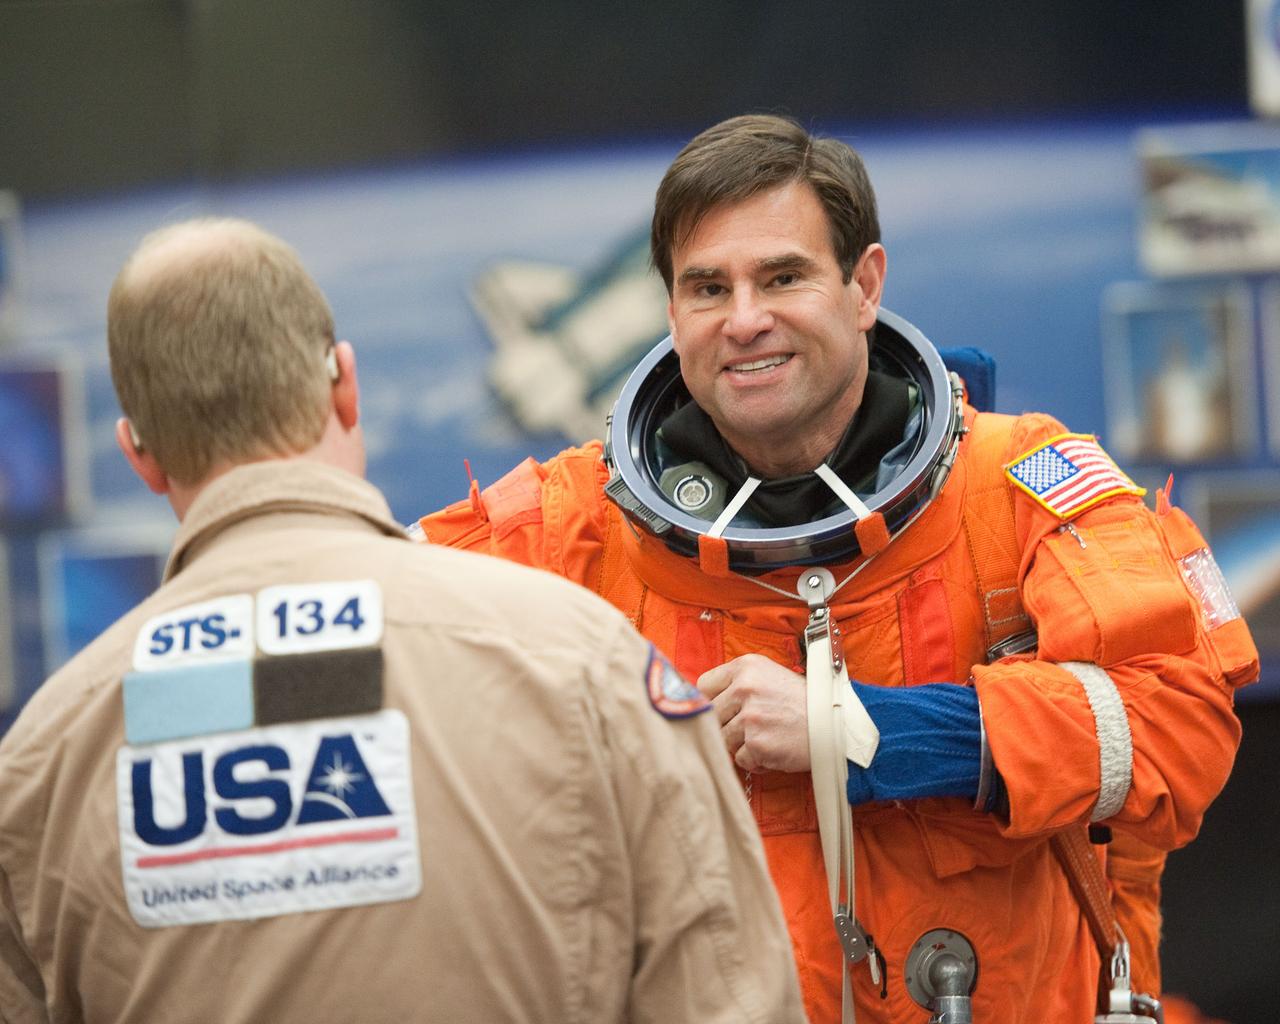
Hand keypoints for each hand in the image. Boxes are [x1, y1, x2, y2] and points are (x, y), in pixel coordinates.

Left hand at [697, 654, 809, 772]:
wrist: (836, 724)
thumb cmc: (802, 702)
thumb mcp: (769, 676)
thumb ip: (738, 683)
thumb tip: (704, 700)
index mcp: (745, 667)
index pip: (704, 685)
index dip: (714, 700)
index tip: (727, 709)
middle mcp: (744, 688)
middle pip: (711, 715)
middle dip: (728, 725)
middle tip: (754, 726)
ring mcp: (750, 717)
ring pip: (723, 739)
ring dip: (741, 744)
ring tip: (767, 737)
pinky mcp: (756, 743)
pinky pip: (740, 758)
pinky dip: (755, 760)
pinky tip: (774, 750)